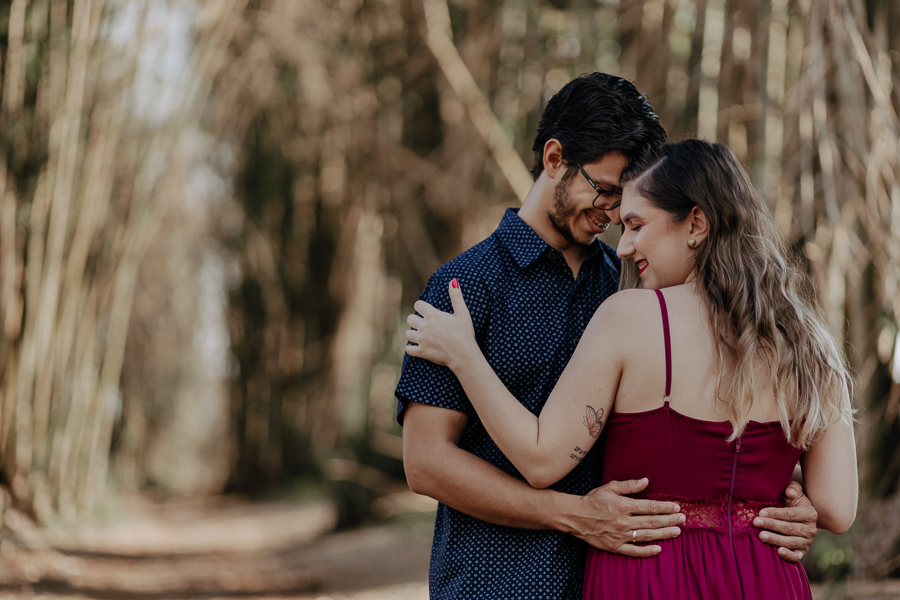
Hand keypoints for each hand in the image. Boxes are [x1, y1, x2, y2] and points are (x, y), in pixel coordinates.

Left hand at [406, 278, 476, 370]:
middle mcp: (424, 326)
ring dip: (412, 334)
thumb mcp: (462, 313)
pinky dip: (411, 348)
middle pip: (410, 318)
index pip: (418, 305)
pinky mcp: (421, 352)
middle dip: (416, 320)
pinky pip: (408, 349)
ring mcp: (421, 339)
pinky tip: (417, 347)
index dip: (421, 307)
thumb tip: (453, 280)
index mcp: (432, 315)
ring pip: (407, 334)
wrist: (464, 355)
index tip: (426, 311)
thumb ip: (456, 296)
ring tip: (420, 336)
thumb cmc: (465, 333)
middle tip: (424, 325)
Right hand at [562, 478, 683, 557]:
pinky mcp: (615, 546)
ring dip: (664, 534)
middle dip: (669, 520)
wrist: (575, 516)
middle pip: (652, 521)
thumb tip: (646, 481)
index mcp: (623, 505)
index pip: (650, 507)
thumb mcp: (610, 487)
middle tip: (682, 519)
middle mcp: (623, 521)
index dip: (665, 507)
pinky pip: (633, 551)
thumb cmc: (593, 500)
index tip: (676, 507)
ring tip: (677, 532)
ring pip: (646, 536)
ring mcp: (620, 536)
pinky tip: (658, 549)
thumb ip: (629, 486)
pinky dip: (646, 551)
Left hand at [752, 481, 817, 562]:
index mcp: (809, 514)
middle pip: (789, 528)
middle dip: (771, 525)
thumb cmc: (792, 502)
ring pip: (790, 542)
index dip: (775, 513)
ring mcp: (807, 541)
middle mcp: (810, 529)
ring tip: (761, 536)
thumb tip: (789, 492)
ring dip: (775, 539)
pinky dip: (788, 555)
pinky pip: (796, 556)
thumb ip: (793, 488)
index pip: (790, 514)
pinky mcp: (802, 551)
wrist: (799, 517)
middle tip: (755, 522)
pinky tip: (778, 552)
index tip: (760, 512)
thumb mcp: (794, 492)